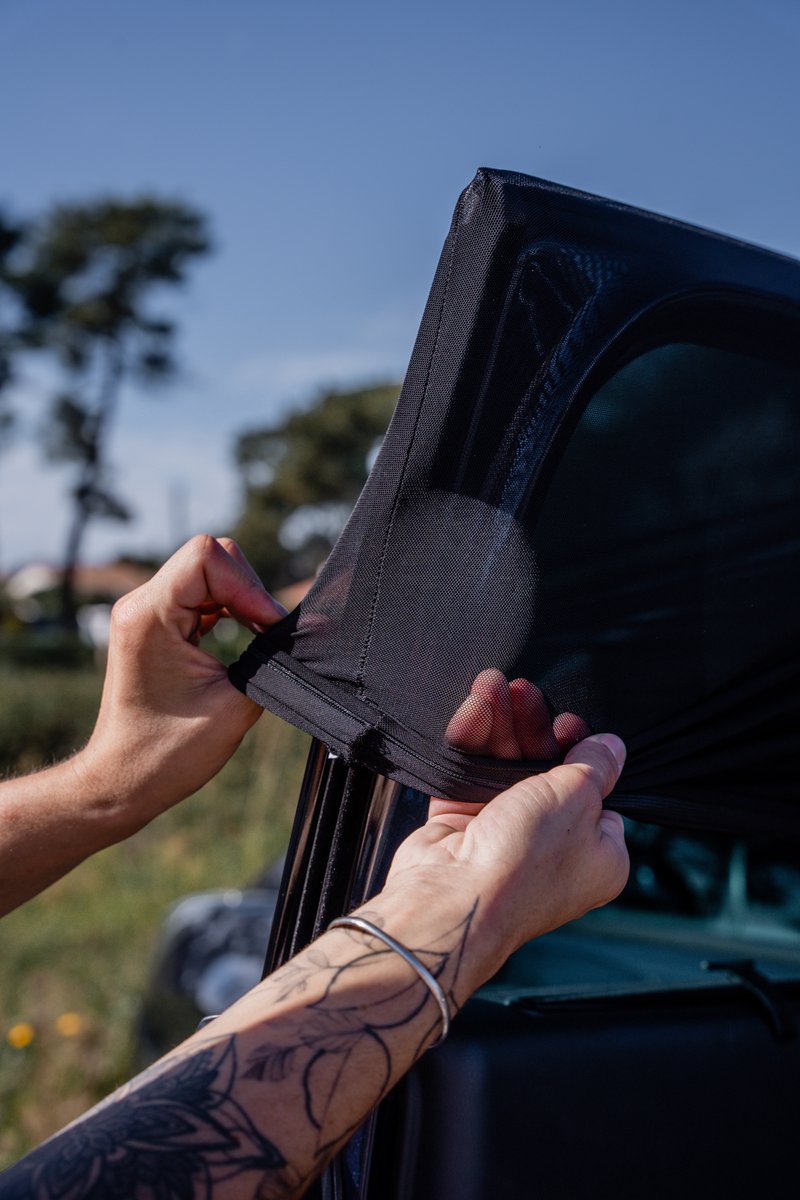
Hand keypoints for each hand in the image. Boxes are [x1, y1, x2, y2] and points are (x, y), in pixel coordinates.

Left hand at [76, 535, 285, 834]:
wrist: (123, 782)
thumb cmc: (168, 754)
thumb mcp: (235, 704)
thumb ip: (270, 661)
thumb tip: (298, 635)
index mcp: (149, 615)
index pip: (206, 557)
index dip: (248, 586)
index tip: (268, 627)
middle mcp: (140, 604)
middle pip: (210, 559)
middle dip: (249, 590)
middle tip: (270, 634)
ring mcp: (146, 612)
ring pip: (209, 573)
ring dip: (242, 600)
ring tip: (262, 637)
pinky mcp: (156, 625)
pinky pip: (201, 595)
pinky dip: (230, 610)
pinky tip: (246, 638)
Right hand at [384, 672, 626, 985]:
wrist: (454, 898)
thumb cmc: (525, 863)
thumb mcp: (577, 799)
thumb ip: (593, 765)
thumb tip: (613, 747)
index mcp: (596, 853)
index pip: (596, 792)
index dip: (582, 752)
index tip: (567, 723)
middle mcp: (552, 850)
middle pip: (547, 773)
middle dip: (533, 728)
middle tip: (525, 692)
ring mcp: (504, 839)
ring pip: (505, 770)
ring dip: (500, 725)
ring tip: (492, 685)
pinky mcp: (463, 830)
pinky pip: (469, 776)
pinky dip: (470, 743)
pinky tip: (474, 708)